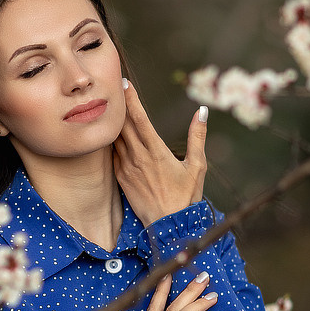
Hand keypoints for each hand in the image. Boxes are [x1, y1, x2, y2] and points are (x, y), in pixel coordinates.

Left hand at [113, 81, 206, 225]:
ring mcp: (126, 168)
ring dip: (112, 121)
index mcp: (156, 152)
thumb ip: (197, 137)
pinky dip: (110, 140)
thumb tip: (202, 112)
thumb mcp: (197, 166)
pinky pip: (112, 153)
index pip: (139, 119)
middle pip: (123, 124)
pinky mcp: (121, 177)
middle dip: (118, 104)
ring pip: (115, 138)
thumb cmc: (186, 196)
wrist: (168, 226)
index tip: (125, 83)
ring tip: (108, 104)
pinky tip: (107, 131)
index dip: (131, 99)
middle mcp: (138, 157)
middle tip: (112, 86)